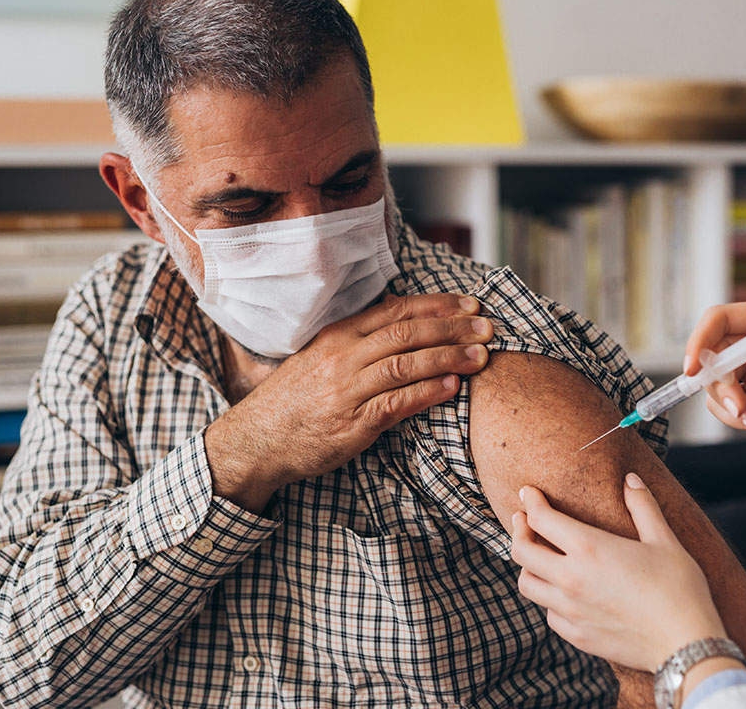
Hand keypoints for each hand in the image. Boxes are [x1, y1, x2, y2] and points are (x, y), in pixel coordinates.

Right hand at [206, 293, 492, 510]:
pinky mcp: (352, 424)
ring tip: (482, 357)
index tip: (470, 304)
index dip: (438, 305)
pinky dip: (428, 392)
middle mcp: (343, 357)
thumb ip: (358, 339)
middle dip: (454, 328)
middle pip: (408, 333)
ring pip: (407, 364)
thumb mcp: (319, 357)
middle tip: (488, 327)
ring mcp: (347, 390)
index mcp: (338, 335)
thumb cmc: (293, 400)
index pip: (396, 310)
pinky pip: (397, 403)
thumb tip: (400, 317)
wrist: (257, 441)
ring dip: (450, 358)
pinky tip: (453, 387)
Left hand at [510, 474, 726, 672]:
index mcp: (589, 548)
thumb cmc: (679, 589)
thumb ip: (643, 506)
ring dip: (528, 566)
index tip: (528, 493)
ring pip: (527, 585)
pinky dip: (549, 598)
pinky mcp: (576, 636)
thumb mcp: (664, 540)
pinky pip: (548, 613)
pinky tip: (562, 592)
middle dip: (518, 530)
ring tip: (538, 556)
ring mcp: (570, 610)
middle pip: (521, 551)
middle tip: (523, 520)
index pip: (541, 518)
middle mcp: (570, 578)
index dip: (530, 501)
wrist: (685, 643)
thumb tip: (630, 479)